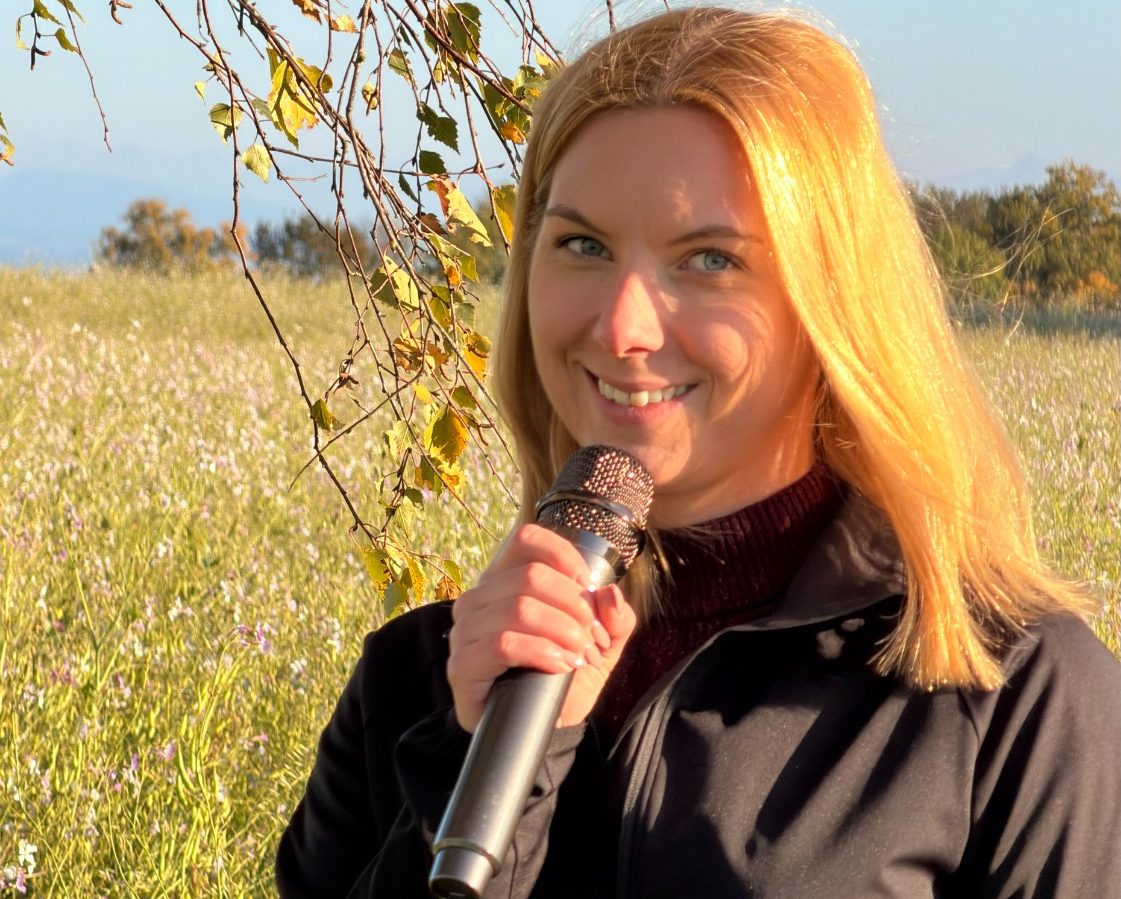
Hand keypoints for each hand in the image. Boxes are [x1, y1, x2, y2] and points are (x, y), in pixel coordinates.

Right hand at [446, 523, 637, 731]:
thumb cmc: (565, 674)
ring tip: (581, 655)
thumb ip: (616, 618)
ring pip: (519, 608)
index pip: (526, 539)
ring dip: (563, 631)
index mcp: (507, 578)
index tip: (588, 588)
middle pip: (531, 576)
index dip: (564, 556)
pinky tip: (560, 666)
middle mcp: (480, 598)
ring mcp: (465, 631)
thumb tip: (609, 594)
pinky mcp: (462, 666)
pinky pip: (503, 644)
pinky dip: (541, 652)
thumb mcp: (603, 644)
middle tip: (594, 639)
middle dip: (575, 607)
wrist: (542, 726)